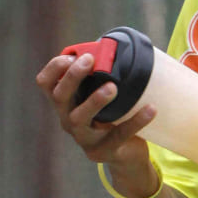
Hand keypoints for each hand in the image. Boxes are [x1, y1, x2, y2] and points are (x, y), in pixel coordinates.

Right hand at [35, 53, 158, 190]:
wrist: (126, 153)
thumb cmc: (113, 116)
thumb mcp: (103, 95)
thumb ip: (104, 75)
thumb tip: (119, 43)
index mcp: (66, 102)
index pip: (46, 83)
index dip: (54, 68)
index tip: (72, 55)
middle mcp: (68, 119)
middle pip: (60, 97)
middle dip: (72, 77)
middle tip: (90, 60)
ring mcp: (83, 137)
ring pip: (79, 118)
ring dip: (94, 100)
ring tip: (113, 87)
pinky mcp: (103, 151)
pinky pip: (118, 135)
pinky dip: (136, 121)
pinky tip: (151, 108)